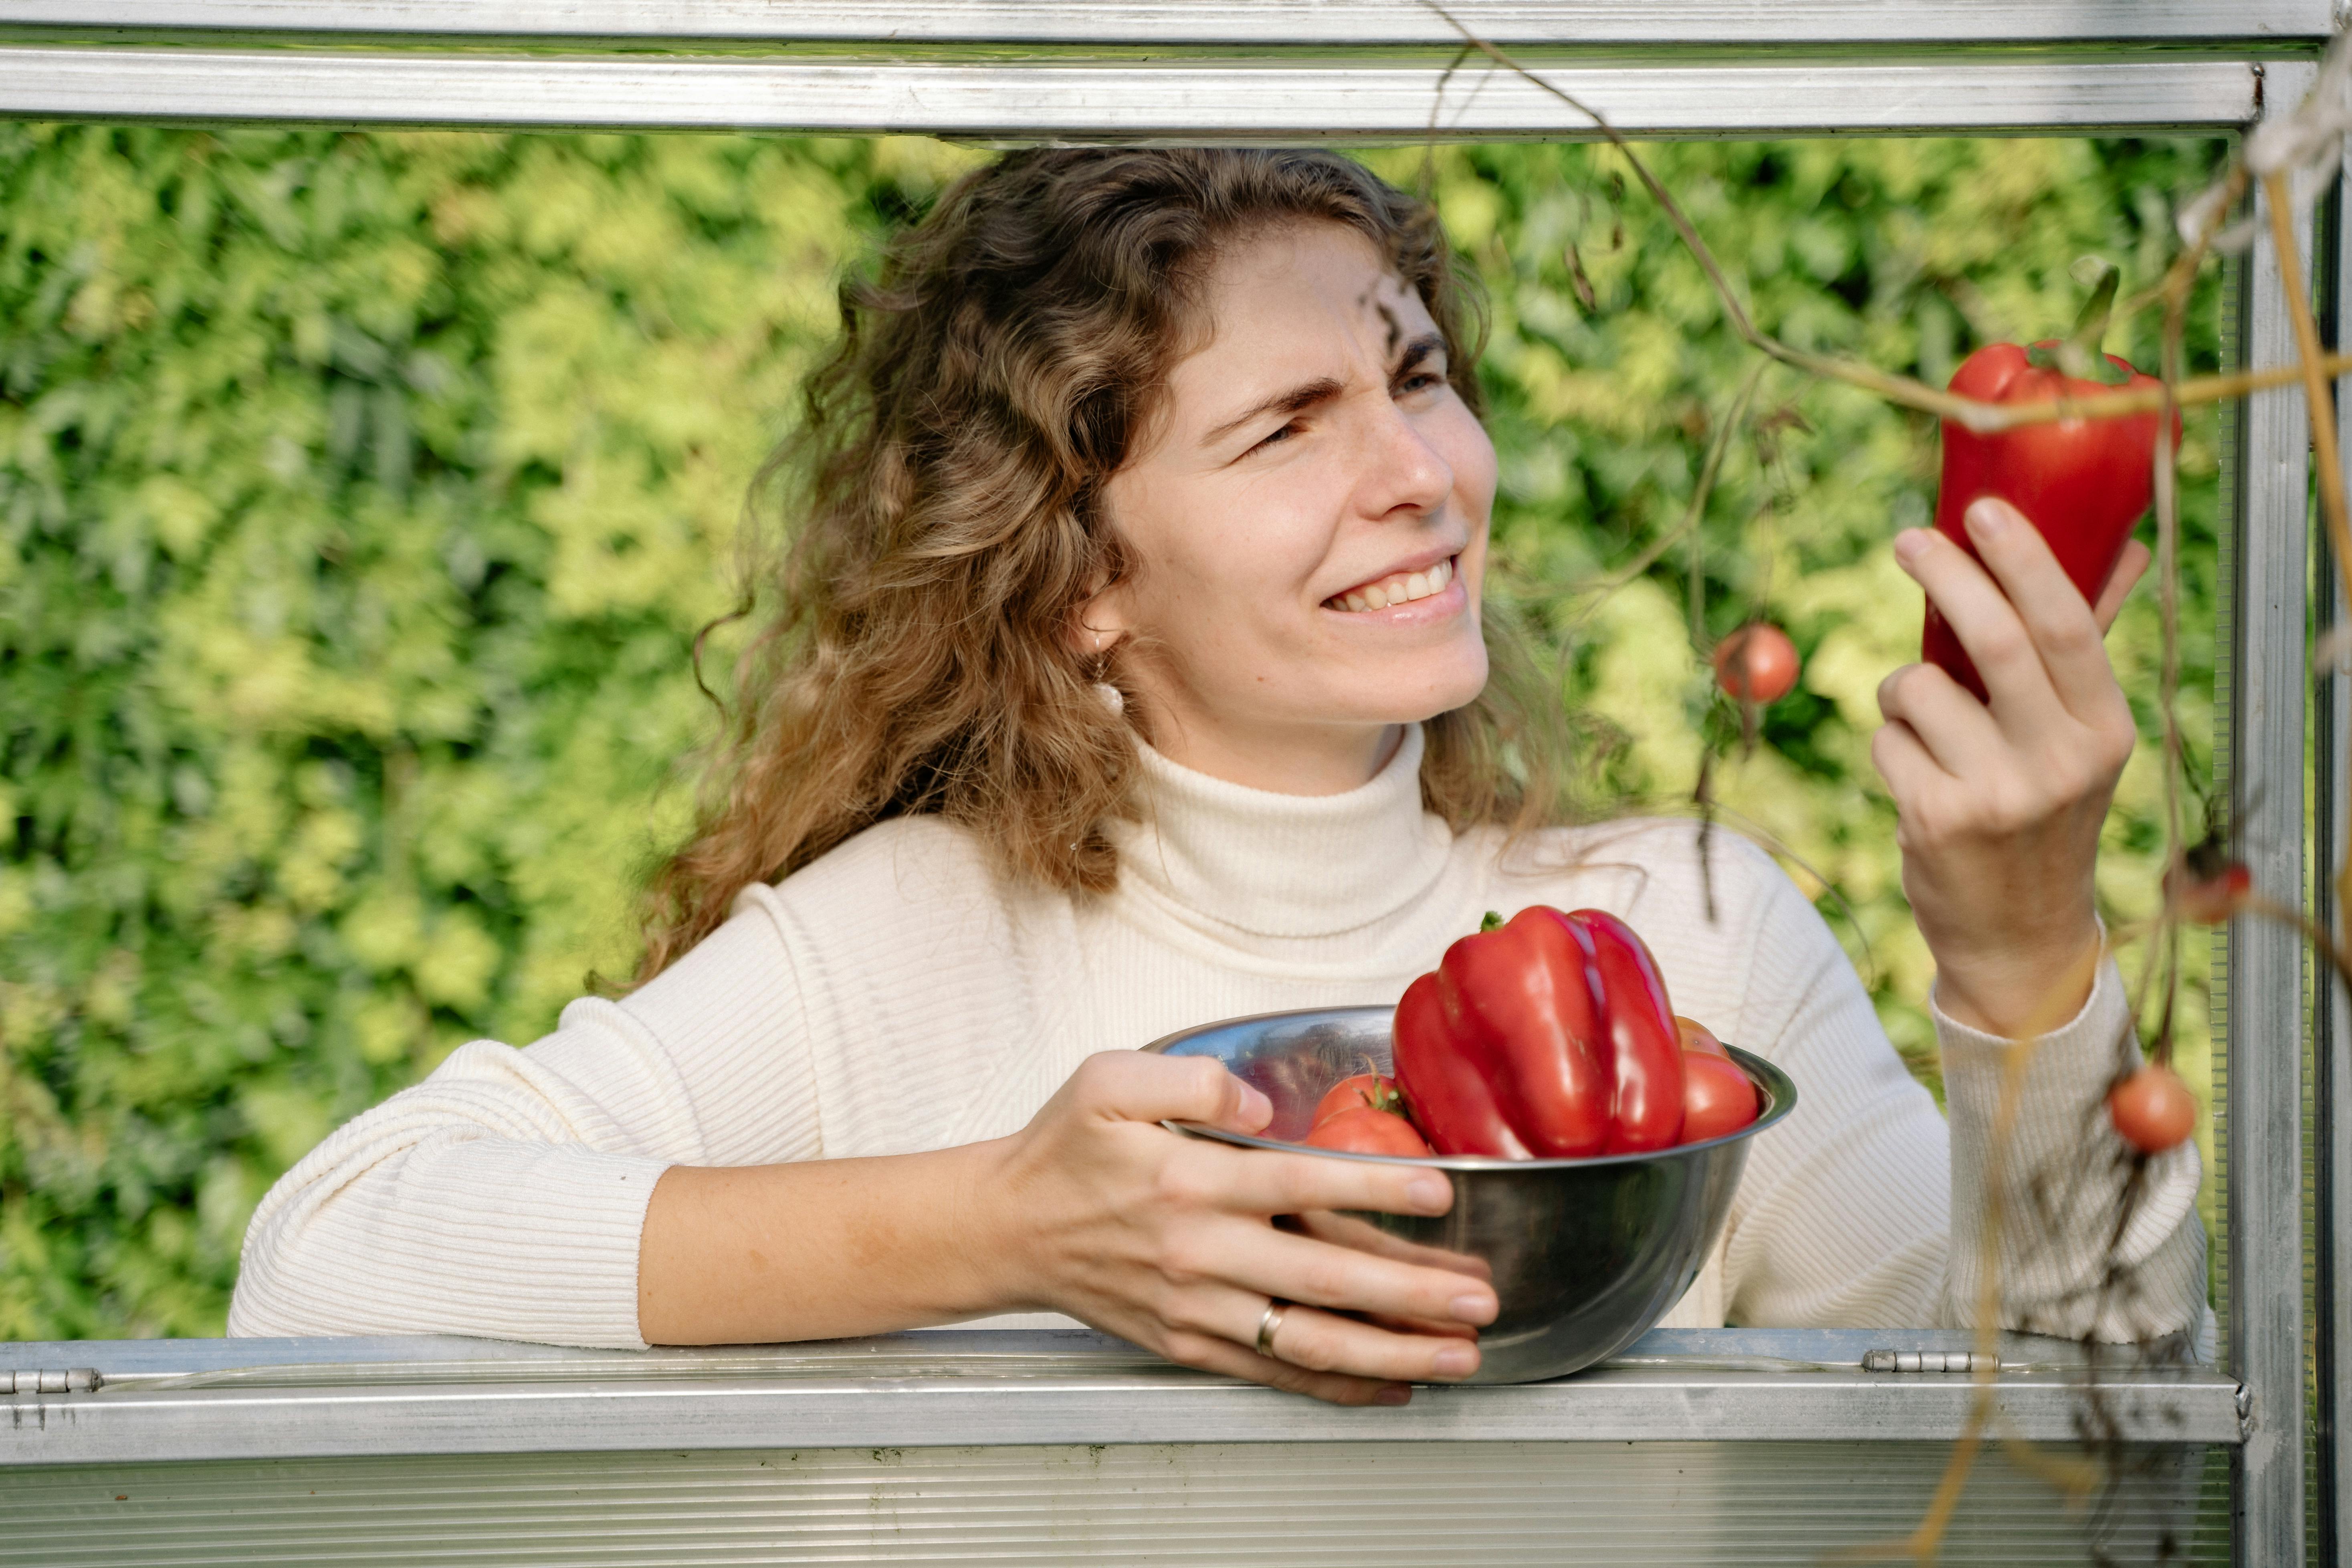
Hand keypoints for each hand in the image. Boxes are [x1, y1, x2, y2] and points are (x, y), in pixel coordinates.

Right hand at [975, 1051, 1498, 1404]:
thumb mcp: (1109, 1080)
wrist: (1006, 1229)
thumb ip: (1192, 1078)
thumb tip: (1262, 1102)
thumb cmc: (1063, 1152)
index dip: (1375, 1191)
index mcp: (1189, 1179)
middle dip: (1411, 1291)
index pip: (1300, 1185)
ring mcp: (1197, 1307)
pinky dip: (1338, 1386)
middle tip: (1480, 1296)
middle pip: (1323, 1277)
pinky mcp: (1190, 1343)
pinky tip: (1393, 1384)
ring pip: (1309, 1339)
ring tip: (1459, 1352)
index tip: (1440, 1195)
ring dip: (1392, 1350)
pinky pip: (1276, 1373)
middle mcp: (1200, 1251)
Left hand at [1871, 496, 2147, 1037]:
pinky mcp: (1935, 819)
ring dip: (1903, 690)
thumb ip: (2087, 645)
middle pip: (1992, 639)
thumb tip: (2128, 547)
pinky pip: (1884, 740)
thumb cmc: (2043, 812)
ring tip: (1927, 726)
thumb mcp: (2080, 736)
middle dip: (1943, 575)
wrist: (2018, 933)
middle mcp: (2059, 762)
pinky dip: (1889, 744)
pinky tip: (1919, 780)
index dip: (2024, 561)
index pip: (2067, 627)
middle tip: (1909, 541)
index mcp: (2104, 730)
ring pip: (1917, 688)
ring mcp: (1996, 794)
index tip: (1984, 511)